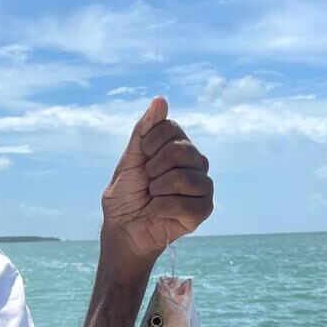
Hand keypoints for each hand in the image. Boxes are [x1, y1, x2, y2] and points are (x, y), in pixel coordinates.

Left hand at [101, 97, 212, 262]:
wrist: (122, 227)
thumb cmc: (125, 193)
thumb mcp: (130, 159)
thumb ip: (144, 131)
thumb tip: (160, 99)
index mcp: (177, 146)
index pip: (171, 128)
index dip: (149, 144)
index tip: (141, 158)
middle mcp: (195, 162)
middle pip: (181, 151)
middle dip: (154, 168)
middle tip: (147, 181)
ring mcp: (201, 185)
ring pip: (185, 178)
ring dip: (158, 190)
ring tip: (153, 197)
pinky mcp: (203, 209)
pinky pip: (189, 204)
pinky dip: (164, 208)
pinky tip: (158, 211)